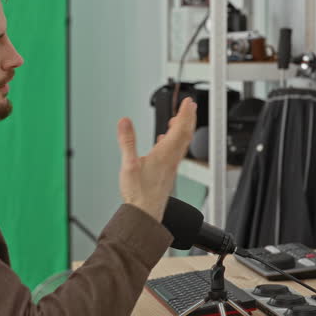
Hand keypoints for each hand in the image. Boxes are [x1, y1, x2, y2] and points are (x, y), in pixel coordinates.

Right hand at [116, 97, 196, 220]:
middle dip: (188, 118)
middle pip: (185, 134)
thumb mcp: (129, 165)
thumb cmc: (139, 194)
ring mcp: (170, 167)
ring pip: (181, 144)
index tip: (188, 102)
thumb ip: (127, 141)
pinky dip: (173, 142)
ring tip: (179, 119)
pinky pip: (175, 152)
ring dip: (182, 129)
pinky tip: (165, 141)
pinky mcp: (167, 173)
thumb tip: (125, 122)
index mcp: (165, 154)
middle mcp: (171, 159)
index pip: (180, 129)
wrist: (145, 213)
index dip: (185, 113)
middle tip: (190, 106)